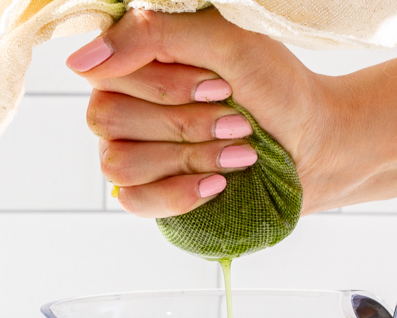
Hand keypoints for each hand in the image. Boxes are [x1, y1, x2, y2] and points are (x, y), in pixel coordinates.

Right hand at [66, 9, 344, 216]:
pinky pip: (132, 201)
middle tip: (237, 121)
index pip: (104, 73)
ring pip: (118, 163)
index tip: (220, 86)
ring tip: (239, 151)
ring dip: (189, 157)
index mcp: (137, 60)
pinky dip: (179, 193)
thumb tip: (81, 61)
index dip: (162, 86)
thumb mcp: (226, 43)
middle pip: (106, 119)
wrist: (315, 144)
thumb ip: (153, 35)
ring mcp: (134, 152)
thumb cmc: (276, 87)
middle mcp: (126, 104)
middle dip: (183, 123)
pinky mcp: (150, 195)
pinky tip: (218, 184)